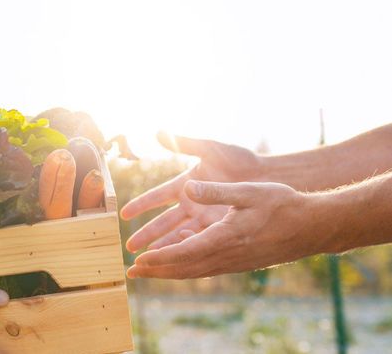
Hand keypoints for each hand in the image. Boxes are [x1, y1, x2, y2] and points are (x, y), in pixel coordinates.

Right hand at [122, 132, 262, 252]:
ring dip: (163, 247)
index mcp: (186, 183)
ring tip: (147, 261)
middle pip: (164, 221)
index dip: (141, 205)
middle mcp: (192, 202)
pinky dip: (186, 250)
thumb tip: (159, 132)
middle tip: (129, 247)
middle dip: (147, 234)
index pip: (157, 197)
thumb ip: (186, 143)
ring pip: (179, 235)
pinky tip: (174, 262)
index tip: (124, 215)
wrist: (271, 175)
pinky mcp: (219, 226)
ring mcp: (204, 216)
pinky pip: (199, 241)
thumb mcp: (211, 149)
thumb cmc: (240, 159)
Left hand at [127, 180, 320, 278]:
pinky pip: (205, 269)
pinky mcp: (239, 262)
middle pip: (184, 267)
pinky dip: (186, 269)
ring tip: (147, 273)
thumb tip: (188, 186)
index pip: (185, 251)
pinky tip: (178, 266)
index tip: (140, 259)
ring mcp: (233, 262)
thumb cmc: (282, 205)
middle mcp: (227, 254)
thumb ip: (216, 191)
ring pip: (194, 271)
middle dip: (156, 271)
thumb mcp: (248, 191)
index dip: (160, 257)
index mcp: (225, 236)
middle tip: (132, 273)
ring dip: (168, 273)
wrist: (312, 227)